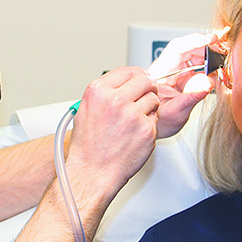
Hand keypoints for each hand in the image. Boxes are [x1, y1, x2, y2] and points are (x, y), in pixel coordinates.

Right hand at [65, 66, 158, 195]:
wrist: (93, 171)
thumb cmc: (88, 145)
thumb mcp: (86, 109)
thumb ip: (105, 92)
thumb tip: (124, 82)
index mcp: (98, 91)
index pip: (126, 70)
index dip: (137, 74)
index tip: (141, 79)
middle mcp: (115, 100)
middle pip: (145, 80)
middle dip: (148, 87)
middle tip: (146, 95)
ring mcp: (132, 115)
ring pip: (153, 98)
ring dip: (149, 107)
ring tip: (136, 120)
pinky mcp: (146, 130)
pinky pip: (156, 118)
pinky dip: (149, 124)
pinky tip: (136, 133)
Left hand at [148, 32, 219, 138]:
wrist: (151, 128)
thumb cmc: (158, 122)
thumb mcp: (176, 113)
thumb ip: (192, 97)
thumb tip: (208, 82)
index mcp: (161, 72)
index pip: (177, 48)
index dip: (195, 41)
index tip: (211, 39)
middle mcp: (167, 69)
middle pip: (186, 49)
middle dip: (205, 49)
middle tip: (221, 54)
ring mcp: (174, 73)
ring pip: (192, 57)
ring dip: (207, 59)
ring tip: (218, 66)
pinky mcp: (181, 78)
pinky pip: (195, 68)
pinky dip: (206, 69)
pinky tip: (213, 75)